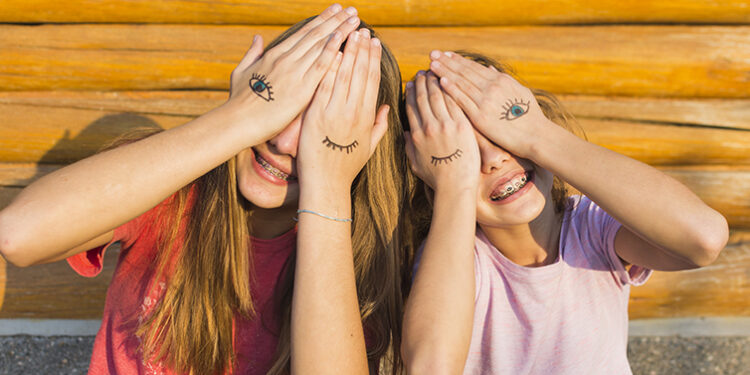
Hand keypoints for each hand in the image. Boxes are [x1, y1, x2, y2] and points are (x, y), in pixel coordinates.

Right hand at [224, 4, 360, 144]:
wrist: (237, 121)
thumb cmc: (237, 102)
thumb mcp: (241, 72)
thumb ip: (251, 53)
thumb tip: (257, 38)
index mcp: (273, 55)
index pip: (303, 33)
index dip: (321, 20)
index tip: (334, 10)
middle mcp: (285, 59)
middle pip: (315, 35)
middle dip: (335, 20)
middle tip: (351, 10)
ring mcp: (294, 72)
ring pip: (321, 45)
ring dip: (340, 31)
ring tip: (355, 19)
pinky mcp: (301, 88)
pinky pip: (321, 66)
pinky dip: (333, 50)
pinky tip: (344, 39)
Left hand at [297, 29, 388, 190]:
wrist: (327, 184)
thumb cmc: (346, 168)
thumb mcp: (369, 147)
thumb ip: (379, 126)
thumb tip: (387, 108)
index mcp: (366, 117)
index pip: (372, 81)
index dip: (373, 59)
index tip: (374, 43)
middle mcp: (353, 111)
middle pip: (360, 73)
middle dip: (362, 49)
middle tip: (363, 30)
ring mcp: (335, 112)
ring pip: (344, 75)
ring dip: (347, 51)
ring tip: (349, 33)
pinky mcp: (317, 115)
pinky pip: (324, 85)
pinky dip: (328, 68)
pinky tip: (332, 52)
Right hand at [404, 71, 479, 191]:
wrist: (455, 185)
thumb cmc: (436, 178)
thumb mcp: (415, 164)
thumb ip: (408, 147)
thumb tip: (405, 134)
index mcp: (416, 135)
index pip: (411, 108)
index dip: (411, 93)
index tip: (411, 83)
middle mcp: (428, 127)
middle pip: (423, 98)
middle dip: (422, 83)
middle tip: (422, 72)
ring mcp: (445, 125)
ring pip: (438, 96)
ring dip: (435, 82)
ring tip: (434, 72)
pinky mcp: (461, 125)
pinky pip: (453, 102)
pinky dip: (449, 90)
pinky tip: (449, 81)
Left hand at [427, 51, 552, 159]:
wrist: (536, 136)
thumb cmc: (530, 116)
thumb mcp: (519, 92)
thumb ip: (503, 80)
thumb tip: (490, 70)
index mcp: (500, 81)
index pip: (474, 67)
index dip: (459, 60)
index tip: (446, 54)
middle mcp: (492, 87)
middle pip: (465, 72)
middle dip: (447, 61)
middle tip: (432, 53)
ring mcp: (486, 101)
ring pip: (461, 83)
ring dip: (445, 72)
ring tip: (432, 64)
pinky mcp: (481, 117)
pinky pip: (463, 100)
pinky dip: (451, 89)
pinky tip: (441, 81)